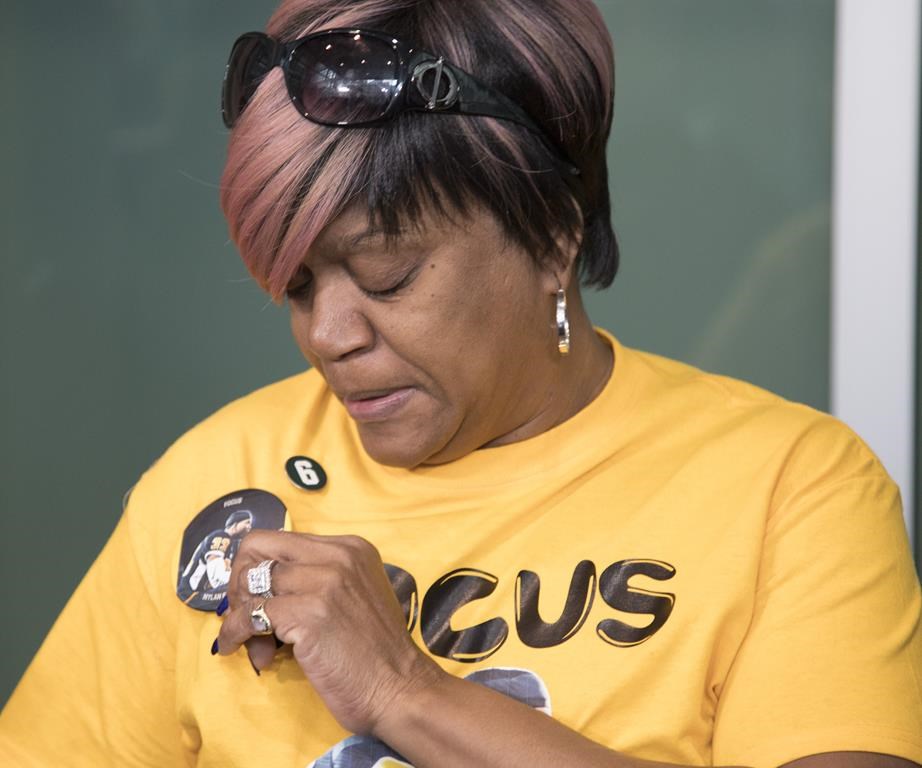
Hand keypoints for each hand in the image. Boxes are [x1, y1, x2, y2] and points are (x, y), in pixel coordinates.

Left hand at [215, 531, 442, 734]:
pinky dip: (235, 633)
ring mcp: (325, 581)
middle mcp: (338, 555)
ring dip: (239, 614)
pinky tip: (239, 650)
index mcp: (349, 547)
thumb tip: (262, 587)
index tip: (256, 600)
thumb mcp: (354, 596)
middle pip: (258, 549)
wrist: (399, 689)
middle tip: (246, 617)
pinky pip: (250, 615)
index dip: (257, 570)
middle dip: (240, 583)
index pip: (279, 540)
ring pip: (250, 581)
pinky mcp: (310, 612)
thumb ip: (318, 580)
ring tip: (255, 644)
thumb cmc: (375, 653)